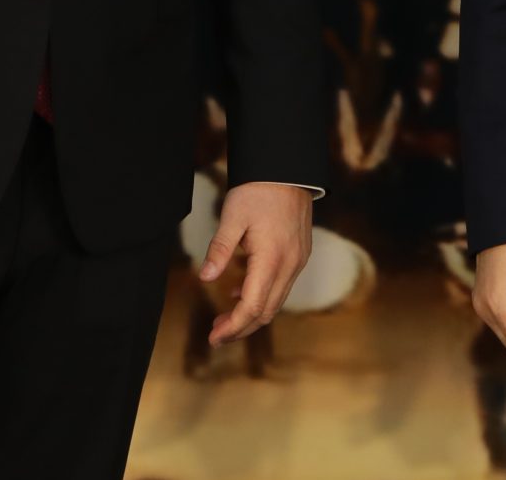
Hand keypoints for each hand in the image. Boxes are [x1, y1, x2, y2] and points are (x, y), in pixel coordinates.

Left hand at [199, 182, 312, 344]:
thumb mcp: (232, 217)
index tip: (214, 338)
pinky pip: (282, 285)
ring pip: (276, 301)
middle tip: (216, 334)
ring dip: (252, 313)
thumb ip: (219, 249)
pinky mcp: (300, 253)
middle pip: (267, 311)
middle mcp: (290, 265)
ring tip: (225, 317)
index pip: (253, 307)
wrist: (288, 168)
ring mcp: (298, 260)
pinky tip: (239, 289)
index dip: (233, 327)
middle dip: (241, 327)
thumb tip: (205, 278)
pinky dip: (262, 295)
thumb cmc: (258, 189)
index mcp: (272, 258)